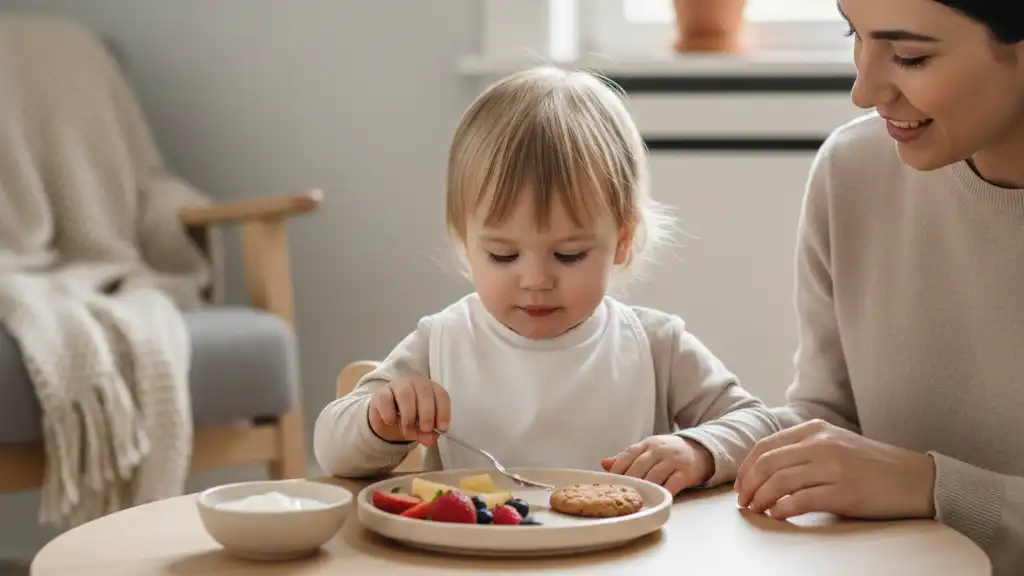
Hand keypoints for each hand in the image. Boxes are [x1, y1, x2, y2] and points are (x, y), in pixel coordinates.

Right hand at [368, 376, 449, 445]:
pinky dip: (389, 413)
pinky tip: (391, 422)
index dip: (443, 412)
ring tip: (408, 429)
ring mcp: (397, 386)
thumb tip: (430, 439)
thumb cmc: (410, 420)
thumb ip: (427, 433)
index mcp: (431, 390)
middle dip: (427, 414)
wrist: (387, 421)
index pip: (441, 395)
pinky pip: (386, 399)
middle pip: (425, 392)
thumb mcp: (421, 429)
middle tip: (425, 429)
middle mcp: (416, 383)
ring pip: (406, 394)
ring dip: (409, 415)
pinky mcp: (381, 393)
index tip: (442, 428)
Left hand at [601, 434, 713, 495]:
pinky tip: (656, 500)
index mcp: (647, 444)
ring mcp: (673, 460)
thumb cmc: (668, 453)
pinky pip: (672, 484)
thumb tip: (604, 463)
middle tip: (619, 496)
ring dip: (643, 488)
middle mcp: (658, 450)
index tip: (608, 483)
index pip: (628, 455)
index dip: (617, 469)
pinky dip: (663, 492)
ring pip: (654, 476)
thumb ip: (627, 458)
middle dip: (628, 481)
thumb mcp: (648, 450)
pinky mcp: (685, 472)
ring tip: (634, 500)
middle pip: (639, 466)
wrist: (700, 450)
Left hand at [734, 419, 935, 519]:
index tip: (741, 485)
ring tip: (757, 510)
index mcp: (816, 430)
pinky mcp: (844, 492)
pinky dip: (782, 510)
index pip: (766, 446)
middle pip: (768, 463)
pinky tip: (777, 515)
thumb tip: (765, 470)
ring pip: (780, 482)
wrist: (916, 479)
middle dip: (749, 485)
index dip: (747, 468)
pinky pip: (801, 501)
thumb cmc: (873, 465)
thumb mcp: (836, 444)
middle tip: (744, 501)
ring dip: (762, 499)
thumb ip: (804, 449)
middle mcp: (822, 444)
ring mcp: (833, 467)